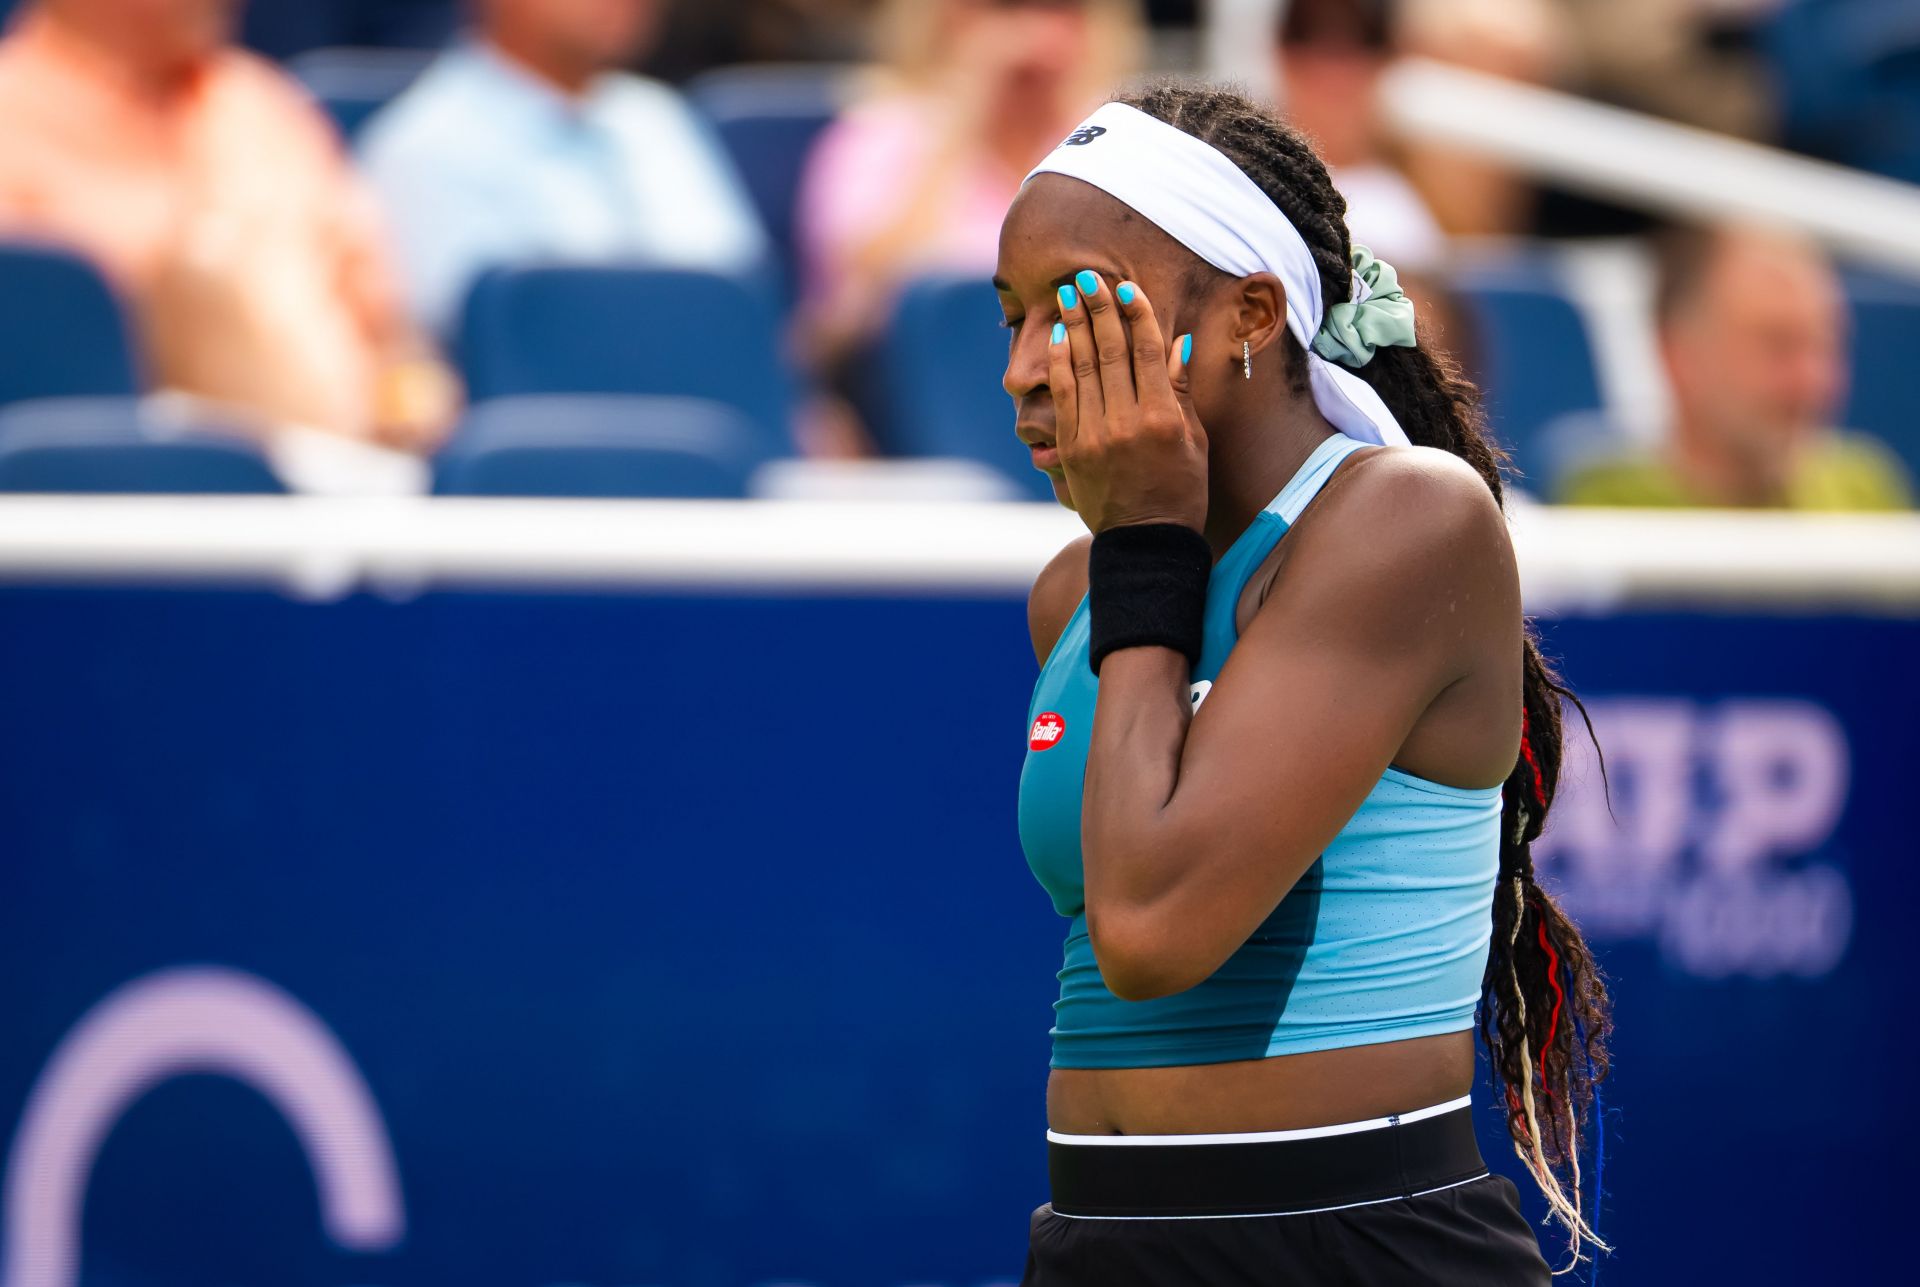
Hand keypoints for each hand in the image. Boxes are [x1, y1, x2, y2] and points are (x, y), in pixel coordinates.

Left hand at [1051, 270, 1207, 533]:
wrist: (1145, 543)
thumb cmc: (1180, 492)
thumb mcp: (1194, 443)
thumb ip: (1182, 392)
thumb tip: (1178, 343)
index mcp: (1163, 418)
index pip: (1147, 352)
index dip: (1136, 315)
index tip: (1125, 287)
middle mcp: (1127, 422)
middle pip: (1111, 352)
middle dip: (1099, 309)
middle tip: (1088, 277)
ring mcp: (1095, 435)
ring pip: (1083, 368)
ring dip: (1075, 327)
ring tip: (1068, 295)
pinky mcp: (1072, 448)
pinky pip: (1064, 396)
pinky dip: (1061, 364)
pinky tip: (1059, 338)